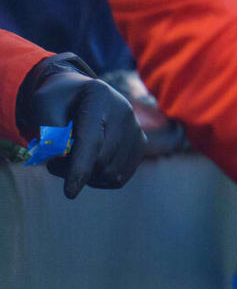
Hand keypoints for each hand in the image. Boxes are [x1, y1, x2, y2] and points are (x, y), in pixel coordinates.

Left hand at [15, 53, 146, 198]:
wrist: (77, 96)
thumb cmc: (55, 104)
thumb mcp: (43, 110)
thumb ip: (50, 135)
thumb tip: (60, 159)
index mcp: (99, 97)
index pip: (92, 140)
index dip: (80, 168)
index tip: (70, 193)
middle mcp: (124, 111)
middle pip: (101, 161)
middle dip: (74, 171)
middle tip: (55, 162)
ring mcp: (135, 128)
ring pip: (112, 173)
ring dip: (87, 177)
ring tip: (73, 160)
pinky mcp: (140, 144)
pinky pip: (120, 178)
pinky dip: (100, 179)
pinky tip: (89, 165)